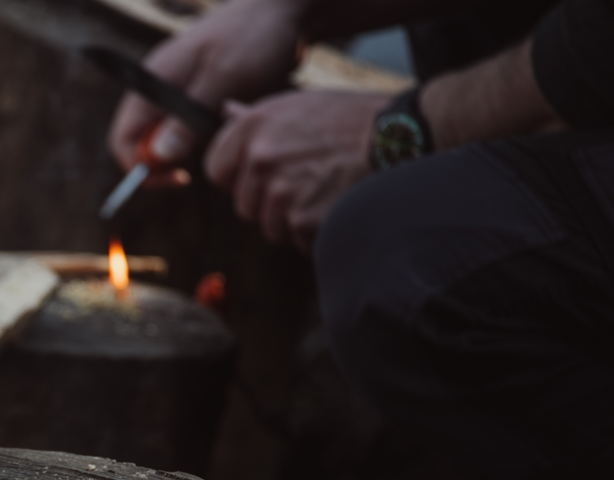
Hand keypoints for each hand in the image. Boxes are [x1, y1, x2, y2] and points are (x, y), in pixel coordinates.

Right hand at [108, 0, 305, 181]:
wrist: (281, 10)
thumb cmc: (252, 38)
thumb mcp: (223, 78)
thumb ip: (188, 118)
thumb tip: (159, 156)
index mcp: (152, 80)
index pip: (124, 138)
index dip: (142, 167)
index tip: (178, 178)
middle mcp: (156, 87)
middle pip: (141, 141)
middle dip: (167, 161)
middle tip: (203, 165)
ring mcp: (174, 89)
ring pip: (166, 136)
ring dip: (190, 147)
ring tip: (221, 136)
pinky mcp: (195, 93)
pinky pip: (188, 126)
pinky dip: (204, 134)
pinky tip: (227, 124)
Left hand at [205, 90, 387, 252]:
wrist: (398, 138)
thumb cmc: (351, 118)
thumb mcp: (299, 105)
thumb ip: (257, 117)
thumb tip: (227, 112)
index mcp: (253, 129)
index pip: (215, 170)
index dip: (238, 176)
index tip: (261, 174)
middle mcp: (261, 160)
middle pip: (242, 204)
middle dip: (268, 201)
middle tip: (305, 181)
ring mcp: (280, 192)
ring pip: (268, 225)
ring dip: (291, 218)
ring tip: (323, 191)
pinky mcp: (302, 221)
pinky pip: (296, 239)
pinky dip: (314, 232)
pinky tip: (335, 205)